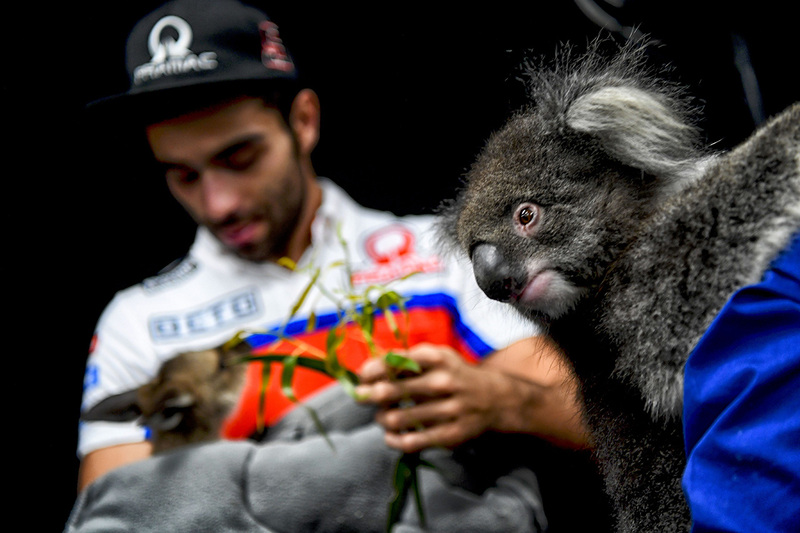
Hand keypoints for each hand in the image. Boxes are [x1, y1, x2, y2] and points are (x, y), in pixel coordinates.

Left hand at [356, 343, 528, 452]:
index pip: (393, 363)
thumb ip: (404, 360)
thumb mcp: (436, 357)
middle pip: (390, 391)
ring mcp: (448, 409)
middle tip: (361, 397)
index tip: (362, 377)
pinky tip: (391, 435)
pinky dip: (393, 440)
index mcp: (437, 358)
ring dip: (382, 418)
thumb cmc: (455, 375)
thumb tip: (365, 371)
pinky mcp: (451, 435)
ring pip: (397, 419)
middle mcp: (443, 381)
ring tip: (383, 416)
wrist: (496, 399)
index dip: (371, 371)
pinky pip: (411, 442)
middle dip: (368, 395)